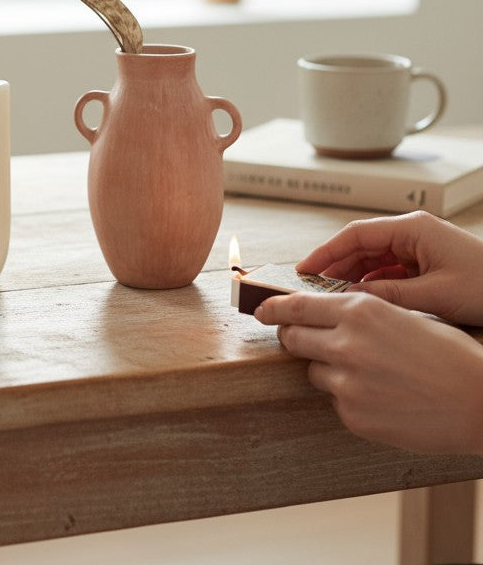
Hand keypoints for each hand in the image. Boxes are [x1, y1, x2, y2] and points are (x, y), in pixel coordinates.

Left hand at [256, 291, 482, 453]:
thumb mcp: (401, 316)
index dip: (273, 308)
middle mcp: (345, 343)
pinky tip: (381, 397)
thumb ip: (358, 314)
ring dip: (328, 370)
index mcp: (359, 312)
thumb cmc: (448, 355)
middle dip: (293, 338)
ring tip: (368, 374)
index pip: (296, 306)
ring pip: (314, 372)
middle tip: (300, 340)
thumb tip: (322, 313)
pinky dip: (350, 398)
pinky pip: (336, 401)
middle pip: (292, 338)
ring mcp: (346, 383)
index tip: (260, 310)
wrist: (479, 402)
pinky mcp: (353, 416)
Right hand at [295, 210, 482, 325]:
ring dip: (353, 276)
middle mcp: (413, 233)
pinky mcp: (428, 264)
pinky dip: (373, 284)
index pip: (356, 234)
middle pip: (362, 245)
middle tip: (311, 287)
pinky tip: (362, 300)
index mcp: (413, 229)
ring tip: (331, 296)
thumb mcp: (435, 295)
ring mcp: (421, 248)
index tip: (304, 270)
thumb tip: (348, 300)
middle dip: (335, 265)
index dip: (326, 252)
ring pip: (374, 259)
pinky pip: (391, 271)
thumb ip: (389, 295)